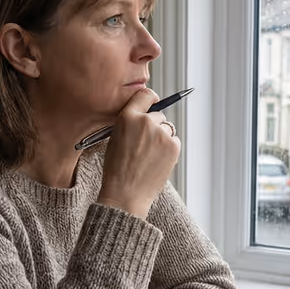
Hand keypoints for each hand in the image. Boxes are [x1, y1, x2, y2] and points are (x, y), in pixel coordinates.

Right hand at [97, 88, 179, 218]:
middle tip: (145, 145)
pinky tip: (156, 162)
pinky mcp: (173, 146)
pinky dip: (169, 149)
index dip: (151, 99)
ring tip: (149, 157)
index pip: (145, 95)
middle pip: (158, 115)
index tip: (154, 103)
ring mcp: (161, 133)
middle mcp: (145, 121)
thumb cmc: (117, 170)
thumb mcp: (114, 139)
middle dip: (154, 126)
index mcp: (127, 117)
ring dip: (162, 139)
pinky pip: (175, 141)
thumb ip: (129, 124)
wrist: (125, 194)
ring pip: (167, 129)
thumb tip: (146, 115)